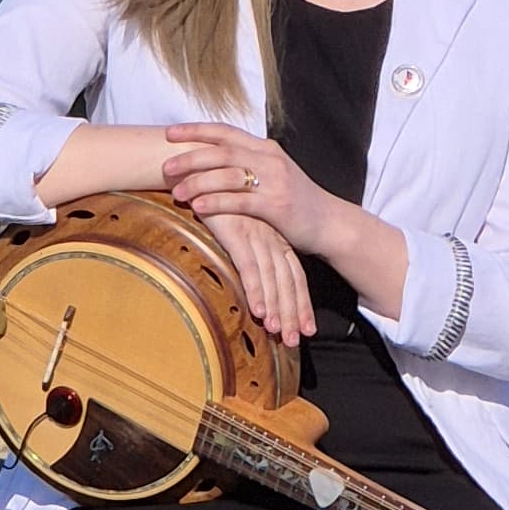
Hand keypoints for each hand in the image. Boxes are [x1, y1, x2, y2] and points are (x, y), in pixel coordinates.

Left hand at [165, 124, 329, 257]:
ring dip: (197, 182)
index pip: (225, 132)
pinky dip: (216, 203)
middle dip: (190, 158)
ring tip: (175, 191)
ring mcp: (275, 181)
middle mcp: (270, 159)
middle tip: (165, 167)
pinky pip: (240, 202)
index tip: (169, 133)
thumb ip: (248, 165)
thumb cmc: (296, 201)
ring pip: (227, 175)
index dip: (196, 130)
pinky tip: (198, 207)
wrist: (331, 223)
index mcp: (266, 148)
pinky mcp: (277, 206)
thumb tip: (211, 161)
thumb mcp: (274, 174)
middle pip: (221, 151)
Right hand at [200, 204, 316, 346]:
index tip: (307, 328)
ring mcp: (255, 235)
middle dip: (294, 312)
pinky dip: (255, 290)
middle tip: (297, 340)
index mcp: (274, 236)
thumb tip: (253, 278)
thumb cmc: (217, 200)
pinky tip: (259, 311)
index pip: (294, 275)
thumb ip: (250, 248)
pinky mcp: (236, 232)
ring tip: (280, 334)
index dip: (301, 303)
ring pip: (272, 278)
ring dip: (277, 308)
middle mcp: (270, 237)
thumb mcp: (239, 226)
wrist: (201, 170)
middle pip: (288, 280)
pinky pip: (248, 266)